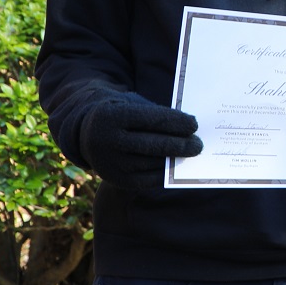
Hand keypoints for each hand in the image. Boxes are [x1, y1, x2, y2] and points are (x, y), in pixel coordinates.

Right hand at [80, 94, 202, 189]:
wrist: (87, 134)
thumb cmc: (122, 115)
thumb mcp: (132, 105)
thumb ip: (157, 114)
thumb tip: (189, 129)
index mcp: (111, 116)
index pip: (150, 120)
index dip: (175, 122)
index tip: (194, 124)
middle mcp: (106, 140)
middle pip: (152, 145)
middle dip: (179, 145)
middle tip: (198, 144)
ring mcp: (109, 163)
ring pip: (150, 163)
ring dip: (174, 160)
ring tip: (190, 154)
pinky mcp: (114, 179)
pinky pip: (145, 180)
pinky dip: (164, 173)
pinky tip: (175, 166)